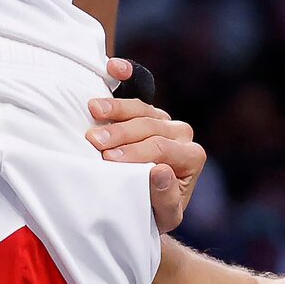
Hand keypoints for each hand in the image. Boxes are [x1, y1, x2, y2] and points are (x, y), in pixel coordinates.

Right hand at [86, 56, 205, 233]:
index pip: (163, 148)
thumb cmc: (154, 211)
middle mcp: (180, 133)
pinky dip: (124, 74)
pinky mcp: (142, 110)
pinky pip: (135, 87)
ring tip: (93, 110)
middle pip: (150, 125)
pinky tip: (112, 68)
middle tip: (94, 141)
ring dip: (115, 107)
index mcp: (192, 156)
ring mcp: (161, 118)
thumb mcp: (163, 215)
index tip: (110, 160)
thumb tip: (161, 170)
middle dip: (120, 132)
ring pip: (140, 106)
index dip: (136, 152)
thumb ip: (165, 197)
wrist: (144, 206)